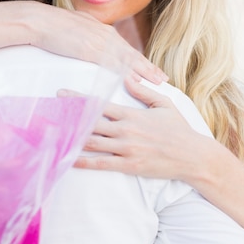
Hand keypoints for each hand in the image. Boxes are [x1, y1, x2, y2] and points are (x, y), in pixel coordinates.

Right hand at [32, 5, 167, 84]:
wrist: (38, 20)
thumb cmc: (51, 24)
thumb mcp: (75, 26)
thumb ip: (87, 35)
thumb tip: (90, 44)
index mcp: (102, 30)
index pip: (125, 48)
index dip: (139, 60)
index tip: (151, 69)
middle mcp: (105, 35)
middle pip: (132, 54)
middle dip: (148, 67)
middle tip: (163, 78)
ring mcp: (99, 43)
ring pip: (127, 59)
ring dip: (144, 71)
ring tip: (157, 81)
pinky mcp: (91, 50)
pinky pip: (113, 64)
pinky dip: (126, 73)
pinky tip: (135, 81)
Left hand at [66, 74, 207, 181]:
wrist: (193, 156)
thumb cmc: (179, 130)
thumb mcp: (164, 104)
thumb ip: (144, 91)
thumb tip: (127, 78)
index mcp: (131, 114)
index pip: (99, 104)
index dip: (78, 99)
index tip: (61, 94)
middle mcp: (125, 130)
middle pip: (90, 122)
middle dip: (69, 117)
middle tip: (50, 114)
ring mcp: (126, 149)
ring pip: (92, 143)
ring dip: (72, 138)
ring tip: (54, 135)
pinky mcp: (128, 166)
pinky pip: (101, 164)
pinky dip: (84, 162)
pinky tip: (70, 159)